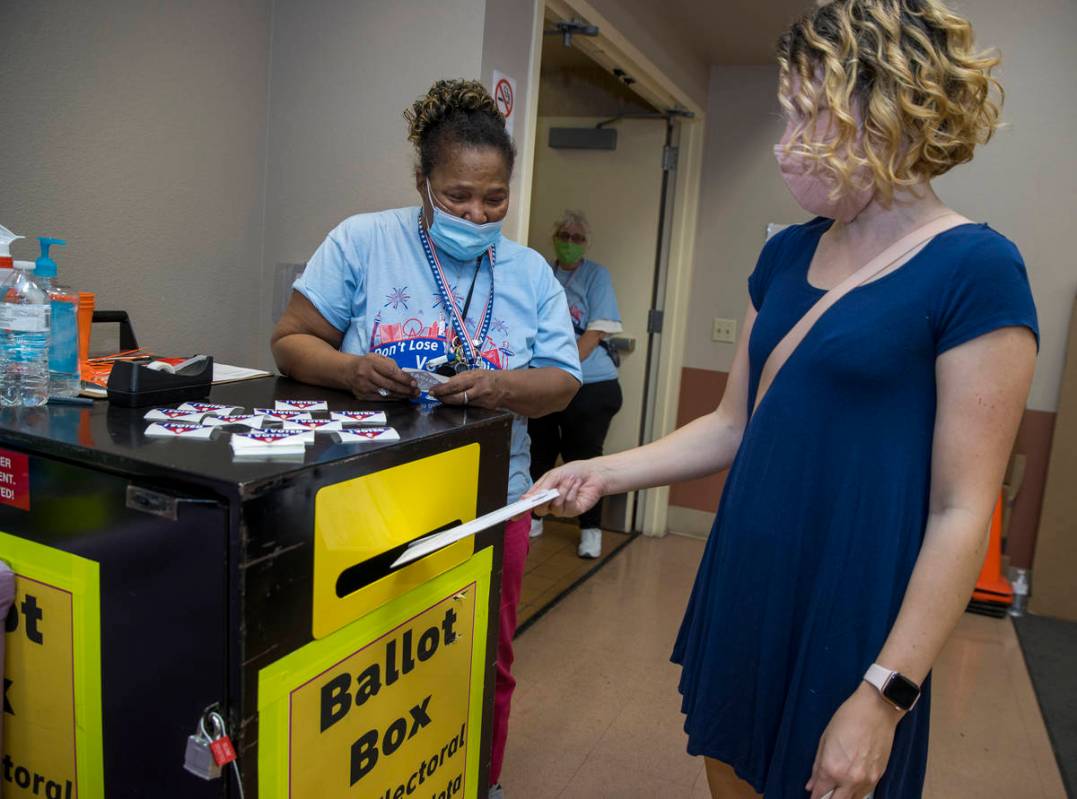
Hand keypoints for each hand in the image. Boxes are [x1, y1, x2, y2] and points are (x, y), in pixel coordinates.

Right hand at [345, 354, 417, 400]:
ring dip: (401, 395)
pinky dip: (393, 398)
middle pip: (390, 384)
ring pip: (386, 393)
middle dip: (405, 389)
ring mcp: (364, 387)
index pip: (391, 372)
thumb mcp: (377, 358)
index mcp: (371, 362)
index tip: (414, 382)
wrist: (346, 371)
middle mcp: (366, 375)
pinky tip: (401, 398)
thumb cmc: (366, 363)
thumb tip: (406, 376)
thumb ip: (390, 365)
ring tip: (412, 395)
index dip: (404, 378)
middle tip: (417, 391)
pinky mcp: (363, 396)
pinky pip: (381, 399)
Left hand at [427, 369, 506, 409]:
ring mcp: (482, 401)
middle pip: (457, 397)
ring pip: (461, 404)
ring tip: (442, 398)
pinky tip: (454, 402)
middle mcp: (479, 390)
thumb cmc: (489, 377)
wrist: (506, 387)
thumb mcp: (476, 372)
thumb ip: (461, 377)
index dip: (442, 389)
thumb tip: (446, 383)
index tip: (432, 390)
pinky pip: (468, 407)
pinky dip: (460, 404)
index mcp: (476, 378)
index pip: (455, 385)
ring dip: (449, 401)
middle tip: (434, 395)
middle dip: (443, 397)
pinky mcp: (484, 408)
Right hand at [524, 459, 611, 518]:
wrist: (593, 473)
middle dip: (543, 500)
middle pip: (539, 510)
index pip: (528, 505)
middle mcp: (550, 503)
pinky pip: (567, 506)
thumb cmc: (573, 471)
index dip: (520, 511)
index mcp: (542, 493)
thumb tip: (526, 498)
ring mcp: (562, 509)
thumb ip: (540, 488)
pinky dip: (570, 493)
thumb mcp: (553, 475)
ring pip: (554, 507)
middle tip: (549, 490)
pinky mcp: (573, 511)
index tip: (513, 516)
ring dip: (562, 491)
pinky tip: (575, 485)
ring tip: (569, 480)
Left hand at [807, 682, 901, 798]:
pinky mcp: (879, 776)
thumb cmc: (848, 718)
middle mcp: (850, 779)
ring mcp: (866, 780)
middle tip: (822, 794)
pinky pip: (865, 793)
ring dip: (842, 796)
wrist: (876, 710)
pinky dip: (855, 792)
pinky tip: (850, 784)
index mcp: (832, 768)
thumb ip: (817, 765)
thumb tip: (811, 784)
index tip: (812, 794)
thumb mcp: (825, 739)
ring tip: (836, 789)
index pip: (819, 793)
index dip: (814, 795)